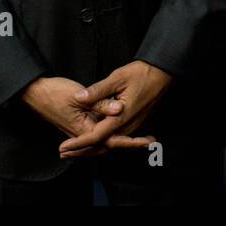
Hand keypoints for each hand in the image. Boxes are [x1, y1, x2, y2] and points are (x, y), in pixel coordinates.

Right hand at [20, 76, 151, 157]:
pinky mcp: (79, 126)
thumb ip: (99, 103)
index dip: (130, 142)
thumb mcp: (78, 95)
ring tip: (141, 139)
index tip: (145, 142)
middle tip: (150, 141)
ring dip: (122, 141)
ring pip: (104, 142)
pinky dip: (111, 135)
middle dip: (130, 144)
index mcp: (83, 130)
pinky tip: (121, 130)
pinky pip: (99, 135)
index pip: (111, 141)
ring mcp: (80, 131)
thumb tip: (118, 109)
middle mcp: (82, 135)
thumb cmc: (54, 93)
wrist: (35, 94)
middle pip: (110, 145)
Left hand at [59, 60, 173, 158]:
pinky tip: (92, 137)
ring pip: (108, 143)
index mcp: (121, 117)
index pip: (96, 136)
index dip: (78, 143)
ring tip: (72, 149)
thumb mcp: (117, 78)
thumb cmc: (141, 73)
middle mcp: (127, 126)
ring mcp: (131, 125)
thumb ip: (98, 91)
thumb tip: (80, 98)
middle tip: (63, 152)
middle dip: (81, 151)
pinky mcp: (133, 122)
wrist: (162, 73)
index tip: (63, 147)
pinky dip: (101, 141)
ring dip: (91, 147)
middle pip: (101, 146)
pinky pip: (115, 137)